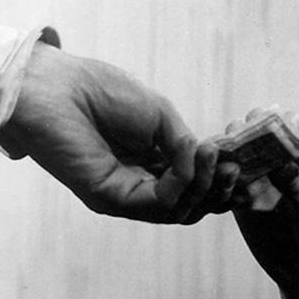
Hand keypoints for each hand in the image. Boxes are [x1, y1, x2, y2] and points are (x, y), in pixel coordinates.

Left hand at [0, 42, 232, 223]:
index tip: (242, 164)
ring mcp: (125, 195)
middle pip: (191, 205)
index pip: (193, 185)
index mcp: (151, 163)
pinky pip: (160, 203)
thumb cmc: (101, 92)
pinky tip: (194, 158)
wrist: (56, 87)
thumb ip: (186, 146)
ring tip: (215, 157)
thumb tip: (208, 166)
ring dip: (205, 187)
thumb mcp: (161, 116)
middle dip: (219, 189)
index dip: (220, 179)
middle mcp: (139, 184)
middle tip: (234, 168)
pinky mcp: (110, 199)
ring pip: (180, 211)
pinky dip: (184, 183)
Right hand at [226, 107, 298, 295]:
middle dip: (248, 132)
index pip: (292, 123)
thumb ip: (296, 183)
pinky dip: (218, 175)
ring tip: (224, 159)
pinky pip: (225, 176)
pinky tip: (215, 181)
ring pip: (239, 149)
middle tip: (239, 142)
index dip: (278, 121)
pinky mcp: (242, 193)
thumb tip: (278, 162)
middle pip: (259, 129)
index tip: (267, 129)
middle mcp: (283, 158)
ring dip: (230, 149)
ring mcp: (261, 174)